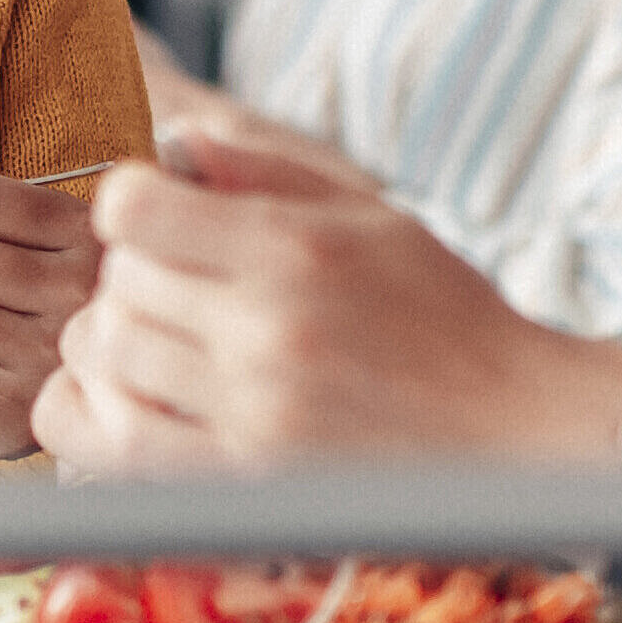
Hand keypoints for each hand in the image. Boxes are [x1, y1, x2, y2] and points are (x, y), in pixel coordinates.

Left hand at [37, 118, 621, 480]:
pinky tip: (146, 403)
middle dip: (131, 277)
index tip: (161, 223)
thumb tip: (173, 143)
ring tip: (164, 344)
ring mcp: (252, 412)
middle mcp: (267, 330)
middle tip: (172, 289)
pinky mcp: (246, 479)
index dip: (132, 205)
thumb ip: (263, 173)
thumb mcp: (367, 214)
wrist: (517, 423)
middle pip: (114, 284)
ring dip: (119, 344)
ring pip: (105, 360)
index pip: (129, 208)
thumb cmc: (444, 312)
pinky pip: (119, 444)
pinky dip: (109, 417)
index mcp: (294, 250)